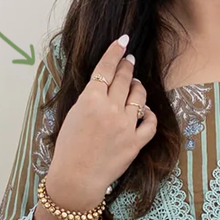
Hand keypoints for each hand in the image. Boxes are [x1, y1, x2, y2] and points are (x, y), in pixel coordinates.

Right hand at [45, 37, 156, 204]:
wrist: (76, 178)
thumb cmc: (68, 149)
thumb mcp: (72, 116)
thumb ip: (90, 99)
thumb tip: (104, 87)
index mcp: (90, 100)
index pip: (106, 68)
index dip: (115, 52)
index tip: (123, 41)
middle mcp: (110, 109)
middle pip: (124, 78)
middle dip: (128, 66)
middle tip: (130, 60)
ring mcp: (125, 125)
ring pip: (139, 96)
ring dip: (138, 87)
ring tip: (135, 84)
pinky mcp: (136, 142)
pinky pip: (150, 122)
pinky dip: (149, 115)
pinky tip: (145, 112)